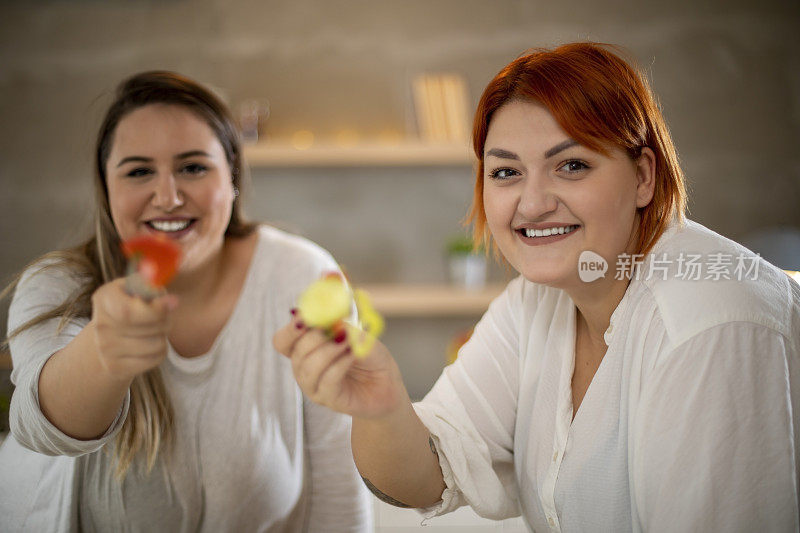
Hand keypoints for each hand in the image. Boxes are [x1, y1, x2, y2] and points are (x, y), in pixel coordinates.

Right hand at [90, 277, 177, 383]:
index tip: (173, 302)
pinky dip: (161, 351)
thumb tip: (172, 302)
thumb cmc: (132, 306)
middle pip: (150, 326)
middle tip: (163, 316)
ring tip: (155, 331)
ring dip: (164, 336)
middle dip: (166, 320)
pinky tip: (151, 345)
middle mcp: (101, 325)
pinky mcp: (115, 368)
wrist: (109, 338)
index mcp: (105, 298)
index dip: (155, 310)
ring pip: (156, 344)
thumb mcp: (139, 290)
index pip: (127, 311)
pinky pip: (155, 359)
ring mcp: (105, 349)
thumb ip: (154, 290)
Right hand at [273, 314, 407, 418]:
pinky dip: (340, 364)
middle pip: (295, 352)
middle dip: (315, 337)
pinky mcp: (329, 400)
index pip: (283, 340)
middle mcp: (304, 368)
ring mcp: (314, 386)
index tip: (305, 315)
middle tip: (336, 328)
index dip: (291, 328)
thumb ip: (345, 324)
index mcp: (305, 349)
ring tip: (349, 342)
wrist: (387, 384)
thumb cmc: (369, 357)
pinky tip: (353, 355)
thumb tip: (335, 315)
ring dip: (329, 350)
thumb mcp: (359, 333)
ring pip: (309, 367)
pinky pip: (327, 380)